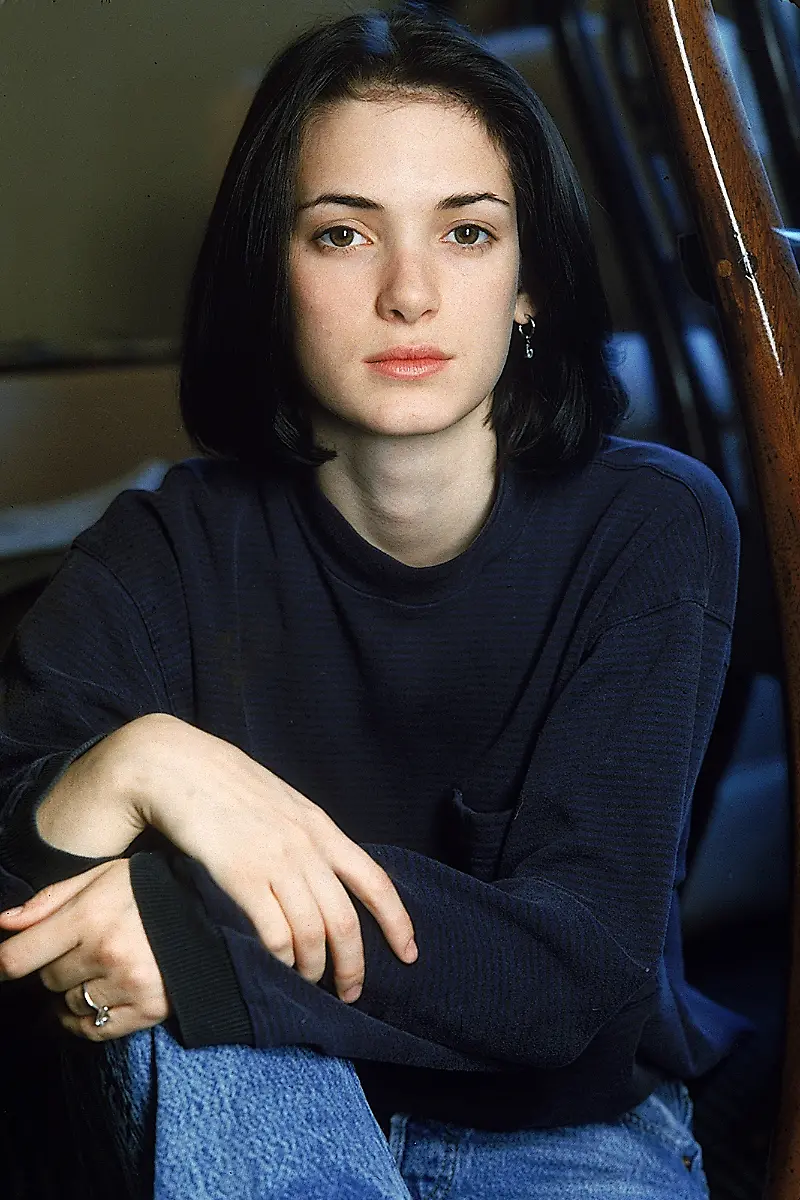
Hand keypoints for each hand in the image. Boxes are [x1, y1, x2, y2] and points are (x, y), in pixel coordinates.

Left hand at [0, 861, 169, 1039]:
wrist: (215, 911)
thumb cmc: (153, 888)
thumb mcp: (103, 876)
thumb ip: (50, 900)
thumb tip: (3, 924)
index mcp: (89, 916)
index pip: (17, 958)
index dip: (4, 963)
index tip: (7, 964)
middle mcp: (105, 953)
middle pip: (46, 980)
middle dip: (55, 965)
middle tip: (81, 949)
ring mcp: (127, 984)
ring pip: (68, 1005)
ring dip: (74, 992)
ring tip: (98, 969)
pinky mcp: (147, 1009)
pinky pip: (94, 1030)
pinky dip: (88, 1020)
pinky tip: (100, 998)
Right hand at [128, 715, 418, 1004]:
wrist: (173, 762)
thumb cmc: (219, 781)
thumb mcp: (277, 800)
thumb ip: (300, 832)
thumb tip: (315, 875)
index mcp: (318, 826)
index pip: (374, 880)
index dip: (397, 922)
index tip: (409, 954)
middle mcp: (305, 844)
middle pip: (345, 921)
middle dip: (353, 965)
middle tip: (349, 993)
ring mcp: (275, 859)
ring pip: (313, 934)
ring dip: (314, 969)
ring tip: (307, 985)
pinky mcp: (240, 873)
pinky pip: (274, 933)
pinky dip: (280, 960)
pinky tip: (275, 968)